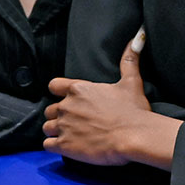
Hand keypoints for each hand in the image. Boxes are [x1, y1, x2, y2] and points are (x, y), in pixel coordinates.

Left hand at [43, 37, 153, 165]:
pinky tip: (67, 147)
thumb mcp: (131, 81)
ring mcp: (64, 126)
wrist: (135, 136)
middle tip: (74, 122)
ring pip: (46, 127)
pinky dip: (54, 146)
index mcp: (78, 89)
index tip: (67, 99)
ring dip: (55, 131)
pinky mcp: (64, 145)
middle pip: (50, 110)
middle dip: (59, 116)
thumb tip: (138, 37)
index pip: (53, 86)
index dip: (59, 93)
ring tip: (70, 136)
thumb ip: (129, 59)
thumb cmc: (133, 110)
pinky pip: (47, 144)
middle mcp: (66, 105)